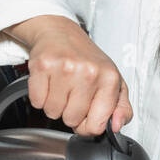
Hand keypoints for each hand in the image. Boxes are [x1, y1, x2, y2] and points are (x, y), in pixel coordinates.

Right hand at [6, 14, 132, 134]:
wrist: (61, 33)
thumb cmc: (87, 59)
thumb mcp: (114, 83)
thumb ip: (122, 108)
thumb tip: (117, 126)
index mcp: (110, 79)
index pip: (97, 125)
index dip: (88, 126)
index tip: (86, 115)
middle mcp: (89, 72)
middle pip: (72, 120)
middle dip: (70, 112)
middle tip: (72, 94)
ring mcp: (65, 68)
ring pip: (53, 112)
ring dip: (54, 105)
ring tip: (61, 87)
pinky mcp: (43, 66)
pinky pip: (37, 101)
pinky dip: (40, 97)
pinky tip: (50, 83)